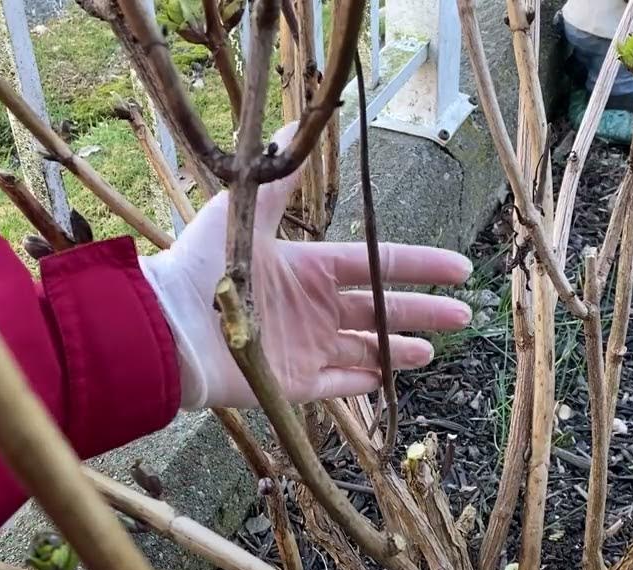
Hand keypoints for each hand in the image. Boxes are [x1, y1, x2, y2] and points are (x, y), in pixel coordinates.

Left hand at [140, 124, 473, 408]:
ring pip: (363, 348)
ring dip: (397, 348)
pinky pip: (335, 384)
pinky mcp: (291, 382)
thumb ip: (280, 178)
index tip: (458, 268)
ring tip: (432, 351)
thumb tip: (296, 121)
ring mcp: (303, 346)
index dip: (418, 266)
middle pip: (379, 309)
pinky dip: (361, 383)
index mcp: (307, 267)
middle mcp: (311, 307)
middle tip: (464, 315)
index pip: (375, 265)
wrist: (168, 323)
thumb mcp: (247, 212)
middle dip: (422, 311)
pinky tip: (388, 380)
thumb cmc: (203, 264)